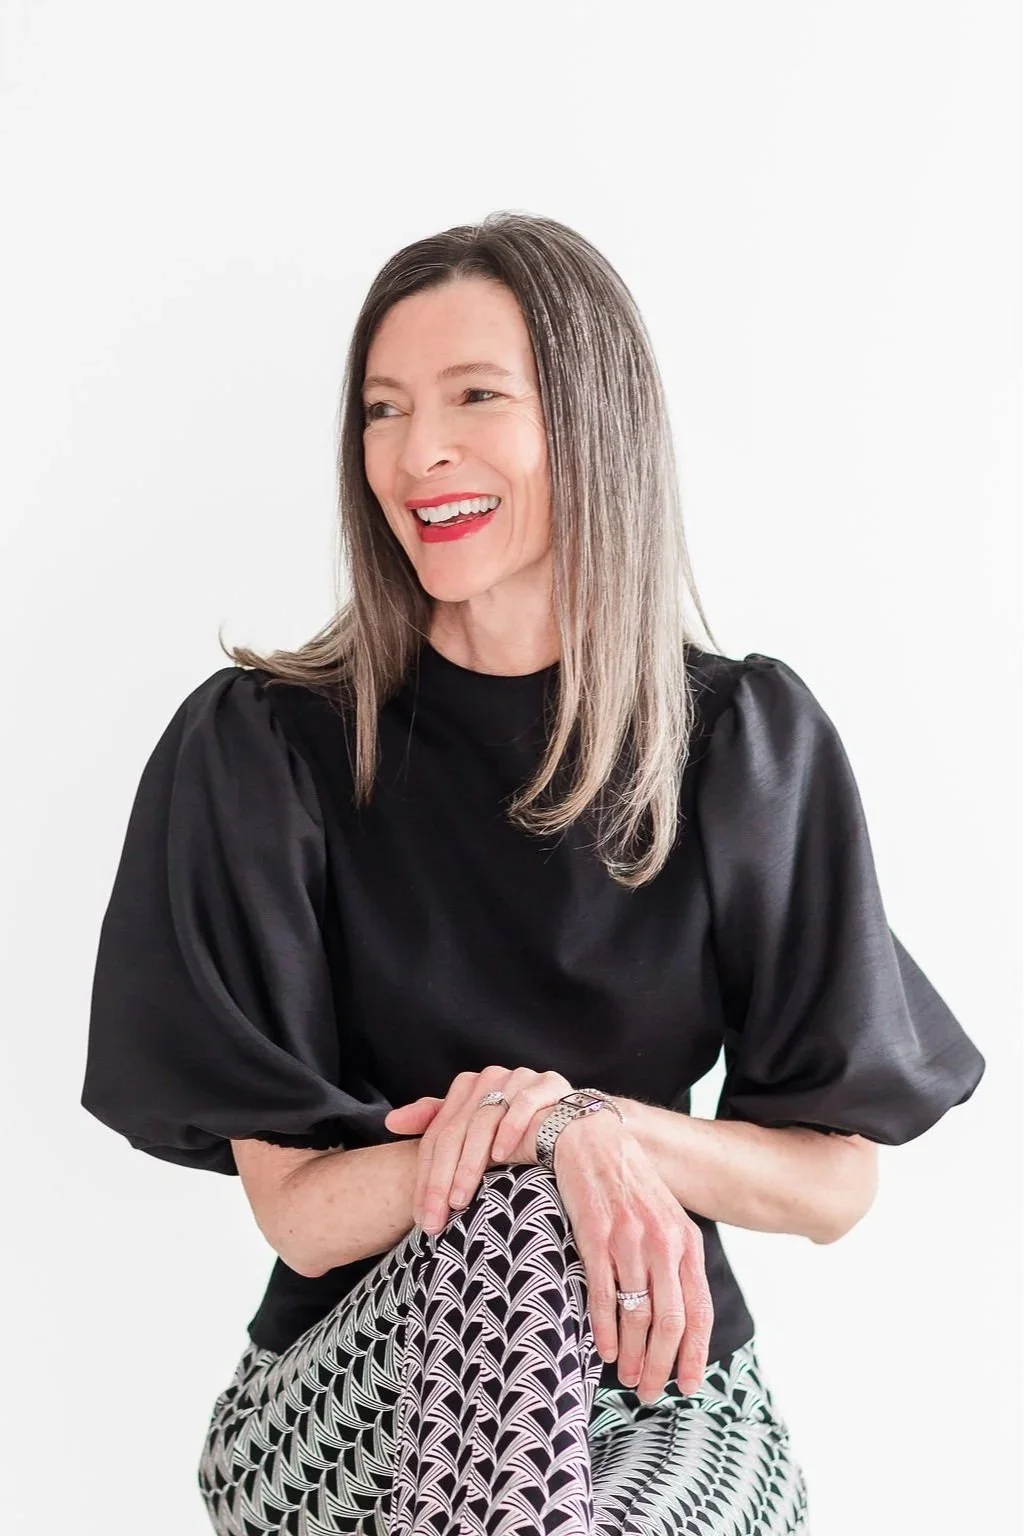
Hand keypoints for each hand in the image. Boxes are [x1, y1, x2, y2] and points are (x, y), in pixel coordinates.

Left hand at [384, 1065, 574, 1233]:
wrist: (574, 1119)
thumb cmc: (519, 1129)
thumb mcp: (473, 1128)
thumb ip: (436, 1122)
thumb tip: (391, 1122)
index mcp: (467, 1087)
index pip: (438, 1136)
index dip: (426, 1178)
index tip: (421, 1217)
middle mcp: (490, 1078)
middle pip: (455, 1133)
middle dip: (441, 1180)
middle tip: (434, 1219)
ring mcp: (519, 1078)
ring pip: (483, 1122)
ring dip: (470, 1164)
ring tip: (460, 1199)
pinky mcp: (548, 1084)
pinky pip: (523, 1105)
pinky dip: (510, 1130)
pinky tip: (501, 1157)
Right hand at [552, 1114, 714, 1402]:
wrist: (591, 1139)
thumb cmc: (629, 1183)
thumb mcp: (665, 1217)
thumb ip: (675, 1259)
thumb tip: (678, 1314)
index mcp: (686, 1241)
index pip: (698, 1310)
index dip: (694, 1354)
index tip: (687, 1386)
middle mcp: (663, 1243)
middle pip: (670, 1321)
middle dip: (661, 1365)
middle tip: (650, 1393)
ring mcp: (630, 1240)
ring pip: (637, 1315)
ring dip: (632, 1355)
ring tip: (626, 1378)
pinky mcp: (596, 1236)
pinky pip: (604, 1295)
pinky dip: (604, 1330)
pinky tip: (604, 1351)